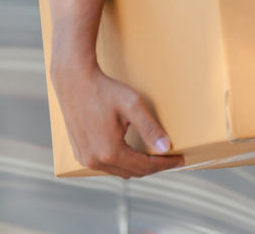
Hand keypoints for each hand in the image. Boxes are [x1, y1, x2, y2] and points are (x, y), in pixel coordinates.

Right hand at [52, 62, 183, 177]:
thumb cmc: (104, 91)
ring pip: (119, 171)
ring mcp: (85, 159)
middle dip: (154, 167)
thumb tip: (166, 147)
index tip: (180, 160)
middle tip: (172, 159)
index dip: (165, 164)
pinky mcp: (79, 153)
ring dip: (138, 166)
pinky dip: (123, 163)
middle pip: (132, 172)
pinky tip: (133, 154)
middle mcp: (95, 161)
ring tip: (156, 158)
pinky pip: (106, 166)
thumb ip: (150, 128)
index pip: (144, 166)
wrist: (74, 82)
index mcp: (109, 152)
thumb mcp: (132, 106)